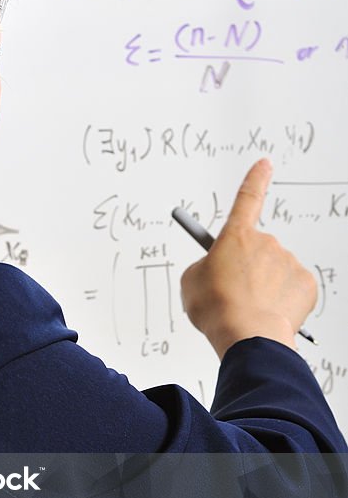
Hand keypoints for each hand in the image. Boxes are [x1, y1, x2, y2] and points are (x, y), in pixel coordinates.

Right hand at [179, 158, 316, 360]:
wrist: (247, 334)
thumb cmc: (217, 308)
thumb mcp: (191, 283)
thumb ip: (204, 267)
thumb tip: (215, 270)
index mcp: (235, 237)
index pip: (247, 197)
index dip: (255, 178)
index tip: (264, 163)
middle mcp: (266, 242)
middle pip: (256, 251)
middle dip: (247, 268)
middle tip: (234, 293)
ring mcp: (288, 261)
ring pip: (275, 272)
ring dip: (264, 287)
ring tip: (249, 310)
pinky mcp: (306, 283)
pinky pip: (292, 288)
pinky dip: (282, 300)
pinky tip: (268, 314)